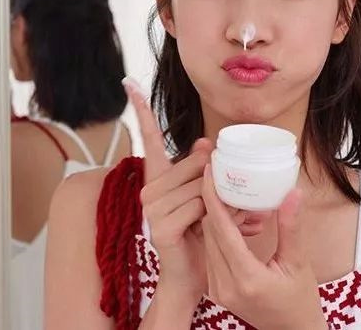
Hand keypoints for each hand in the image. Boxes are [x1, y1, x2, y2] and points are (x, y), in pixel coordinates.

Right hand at [123, 78, 210, 302]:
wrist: (192, 277)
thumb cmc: (201, 235)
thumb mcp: (205, 199)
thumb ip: (205, 173)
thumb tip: (208, 143)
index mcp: (159, 178)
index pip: (148, 138)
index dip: (141, 111)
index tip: (128, 83)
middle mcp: (150, 189)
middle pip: (193, 164)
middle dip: (218, 180)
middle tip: (232, 200)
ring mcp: (153, 208)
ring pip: (200, 186)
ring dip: (222, 201)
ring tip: (230, 217)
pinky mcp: (161, 227)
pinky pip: (198, 206)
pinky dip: (216, 215)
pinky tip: (214, 227)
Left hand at [201, 164, 326, 329]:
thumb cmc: (300, 301)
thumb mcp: (299, 263)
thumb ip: (291, 227)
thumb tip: (292, 192)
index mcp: (248, 278)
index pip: (221, 229)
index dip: (212, 198)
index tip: (209, 172)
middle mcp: (226, 285)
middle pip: (210, 232)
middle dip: (216, 203)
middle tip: (226, 180)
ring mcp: (218, 289)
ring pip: (208, 241)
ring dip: (217, 218)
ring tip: (234, 199)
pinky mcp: (216, 290)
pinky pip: (211, 253)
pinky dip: (218, 235)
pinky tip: (234, 223)